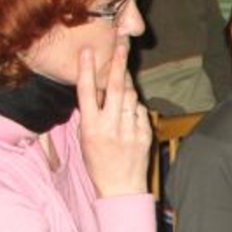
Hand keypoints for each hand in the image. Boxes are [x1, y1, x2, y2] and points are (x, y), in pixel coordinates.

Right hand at [76, 42, 151, 198]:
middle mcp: (110, 127)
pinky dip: (134, 106)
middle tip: (121, 45)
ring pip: (130, 96)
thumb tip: (97, 89)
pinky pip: (140, 110)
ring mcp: (130, 130)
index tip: (87, 51)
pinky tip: (129, 112)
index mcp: (91, 127)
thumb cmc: (98, 162)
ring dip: (127, 84)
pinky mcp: (145, 133)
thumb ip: (91, 114)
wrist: (121, 187)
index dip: (86, 70)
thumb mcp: (86, 138)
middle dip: (118, 64)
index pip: (87, 93)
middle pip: (115, 88)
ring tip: (122, 75)